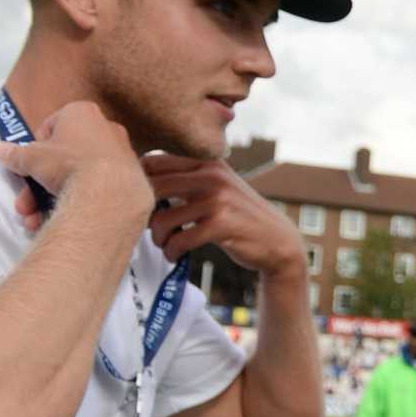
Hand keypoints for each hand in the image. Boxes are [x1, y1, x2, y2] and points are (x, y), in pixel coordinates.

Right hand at [0, 99, 150, 227]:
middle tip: (26, 201)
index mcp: (82, 112)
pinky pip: (98, 187)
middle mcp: (106, 129)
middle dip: (40, 182)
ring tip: (35, 217)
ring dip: (52, 197)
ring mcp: (121, 154)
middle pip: (64, 156)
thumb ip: (16, 154)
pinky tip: (62, 218)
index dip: (36, 147)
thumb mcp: (31, 158)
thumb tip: (2, 150)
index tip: (30, 164)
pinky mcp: (131, 177)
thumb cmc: (68, 163)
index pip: (51, 126)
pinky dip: (79, 201)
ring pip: (79, 175)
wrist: (110, 192)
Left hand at [140, 152, 303, 270]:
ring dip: (158, 238)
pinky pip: (179, 240)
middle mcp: (212, 175)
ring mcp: (218, 199)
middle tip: (151, 227)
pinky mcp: (222, 225)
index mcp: (207, 161)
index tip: (142, 202)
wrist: (278, 241)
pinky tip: (175, 255)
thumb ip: (188, 176)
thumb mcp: (219, 186)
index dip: (138, 184)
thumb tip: (137, 179)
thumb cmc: (239, 216)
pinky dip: (172, 251)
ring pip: (163, 219)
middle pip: (153, 188)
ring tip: (164, 244)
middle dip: (144, 213)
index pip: (153, 162)